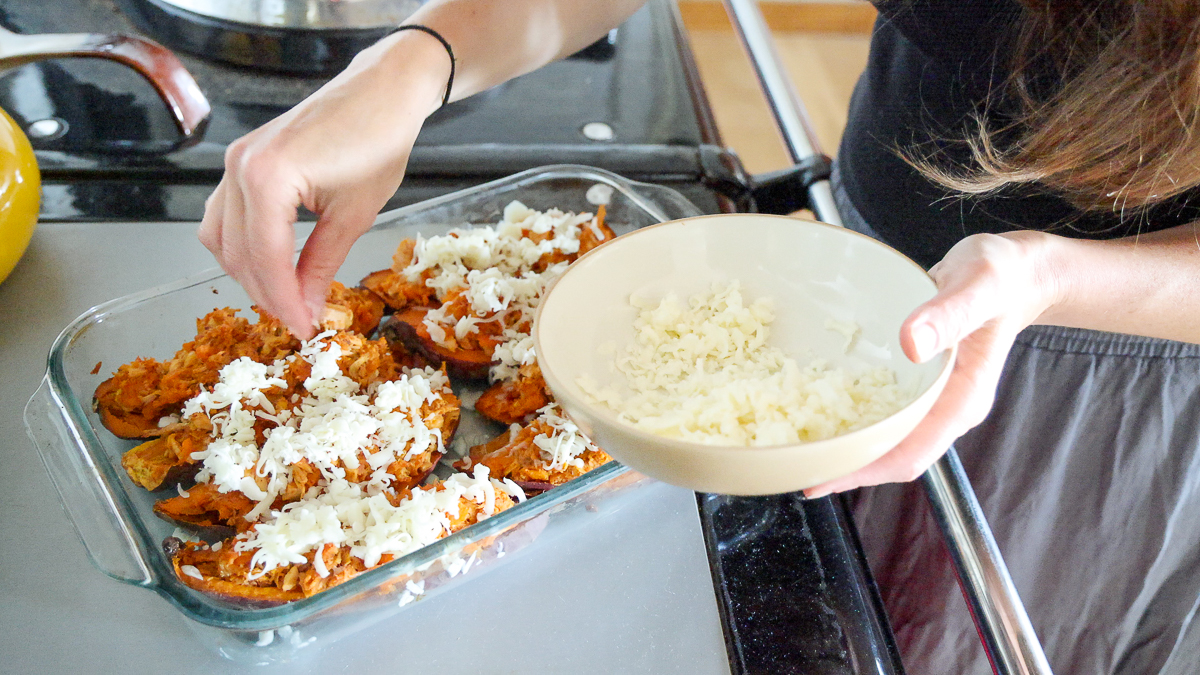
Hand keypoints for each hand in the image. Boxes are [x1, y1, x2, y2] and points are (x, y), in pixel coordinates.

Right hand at [198, 30, 450, 338]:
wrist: (382, 92)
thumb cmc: (378, 141)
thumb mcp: (354, 216)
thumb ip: (322, 265)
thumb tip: (307, 308)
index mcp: (266, 178)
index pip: (265, 259)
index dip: (283, 302)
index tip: (303, 329)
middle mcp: (239, 167)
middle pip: (238, 253)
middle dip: (267, 292)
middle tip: (299, 320)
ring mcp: (235, 161)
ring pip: (221, 237)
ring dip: (249, 272)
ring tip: (286, 296)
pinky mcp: (243, 159)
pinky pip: (226, 214)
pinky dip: (243, 244)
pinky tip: (272, 263)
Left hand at [804, 231, 1062, 497]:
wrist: (1014, 274)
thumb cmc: (1000, 276)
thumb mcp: (978, 285)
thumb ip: (949, 314)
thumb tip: (910, 344)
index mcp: (964, 399)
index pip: (913, 453)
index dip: (867, 470)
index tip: (824, 478)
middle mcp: (948, 408)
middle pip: (895, 456)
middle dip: (849, 467)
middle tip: (800, 470)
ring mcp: (934, 400)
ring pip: (889, 438)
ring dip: (850, 447)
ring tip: (805, 450)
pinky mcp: (921, 386)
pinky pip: (886, 412)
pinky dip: (855, 418)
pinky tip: (823, 412)